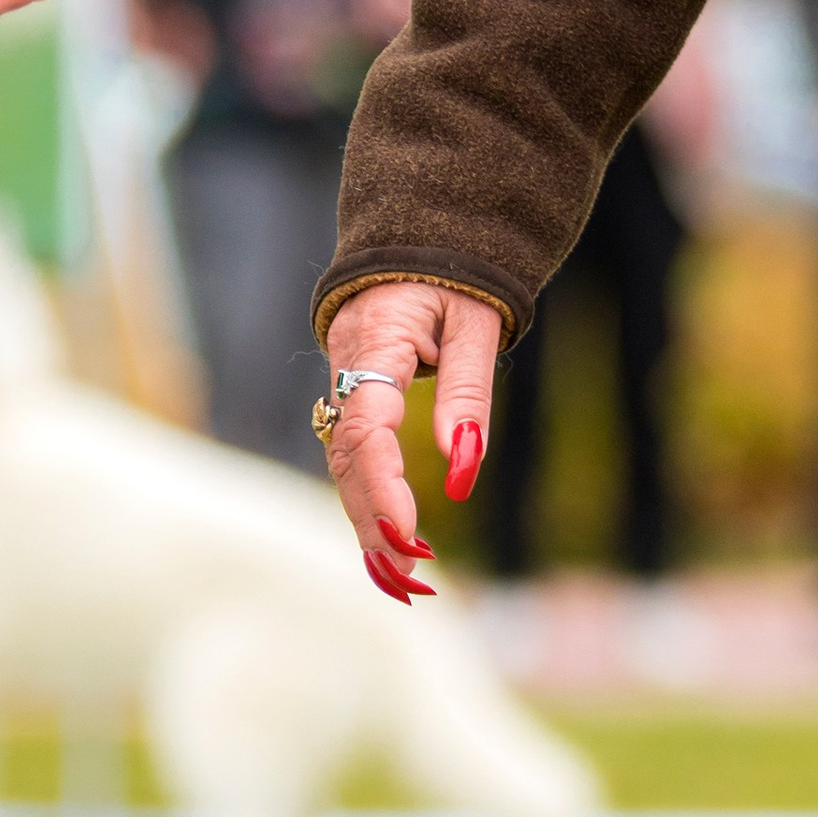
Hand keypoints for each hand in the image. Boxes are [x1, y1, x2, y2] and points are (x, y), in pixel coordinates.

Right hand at [320, 279, 503, 599]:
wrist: (415, 237)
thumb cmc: (452, 275)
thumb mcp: (475, 324)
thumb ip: (466, 393)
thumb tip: (463, 468)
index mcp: (374, 344)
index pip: (368, 430)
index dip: (384, 486)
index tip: (410, 532)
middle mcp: (345, 370)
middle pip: (347, 459)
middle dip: (372, 521)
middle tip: (407, 576)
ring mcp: (342, 385)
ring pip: (344, 465)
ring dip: (367, 522)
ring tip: (401, 579)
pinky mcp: (352, 399)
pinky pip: (352, 457)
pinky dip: (368, 501)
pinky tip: (389, 545)